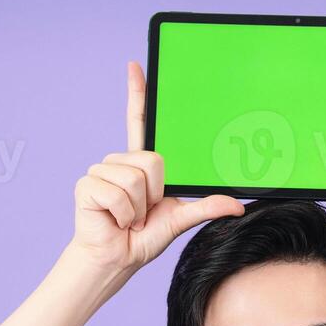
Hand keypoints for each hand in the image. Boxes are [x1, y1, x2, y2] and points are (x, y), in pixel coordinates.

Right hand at [68, 61, 244, 272]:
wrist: (117, 258)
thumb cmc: (143, 237)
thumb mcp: (179, 219)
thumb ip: (205, 207)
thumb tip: (237, 206)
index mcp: (139, 163)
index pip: (138, 121)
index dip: (137, 94)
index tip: (135, 67)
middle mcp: (120, 161)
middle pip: (152, 160)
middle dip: (154, 193)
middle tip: (143, 212)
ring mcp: (101, 170)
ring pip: (136, 179)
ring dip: (138, 208)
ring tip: (128, 218)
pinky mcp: (88, 184)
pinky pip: (119, 193)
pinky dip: (123, 214)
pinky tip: (114, 219)